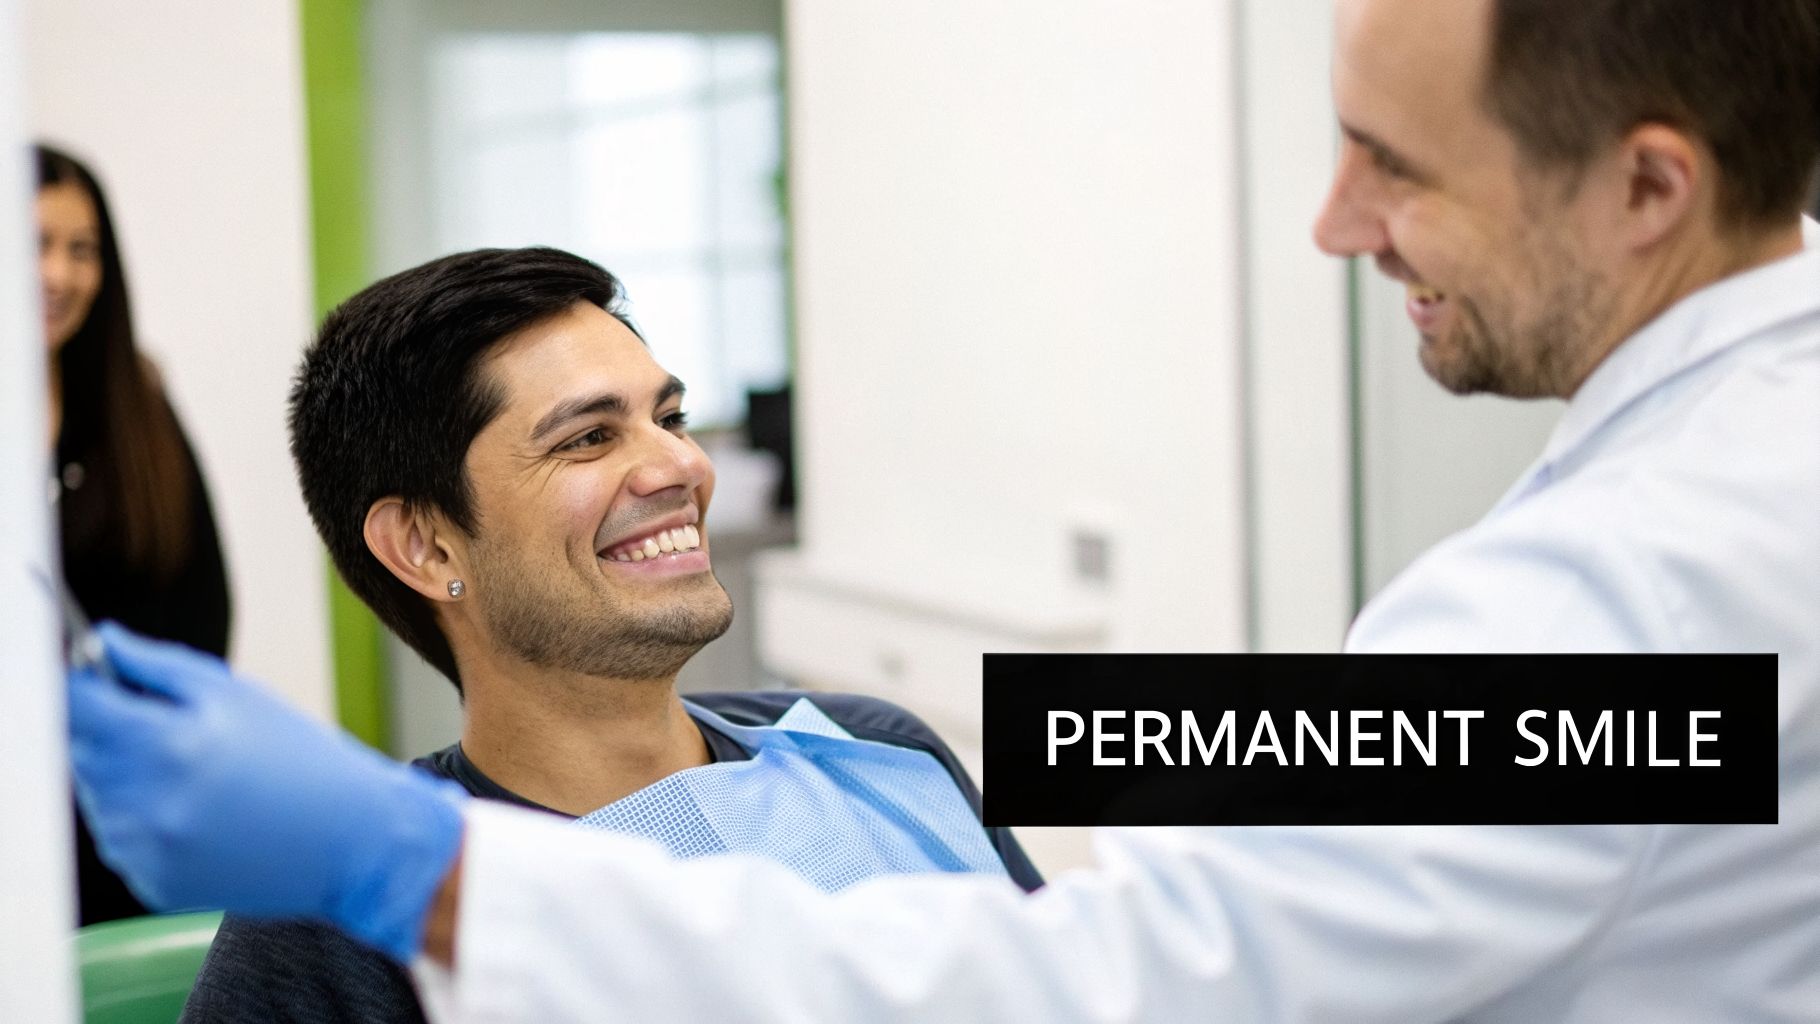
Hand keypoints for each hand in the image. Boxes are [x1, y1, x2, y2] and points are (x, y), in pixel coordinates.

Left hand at [66, 622, 465, 960]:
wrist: (352, 842)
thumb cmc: (303, 758)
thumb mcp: (237, 694)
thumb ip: (157, 665)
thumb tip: (100, 642)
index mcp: (166, 745)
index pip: (72, 705)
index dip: (70, 682)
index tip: (80, 674)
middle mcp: (145, 805)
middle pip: (79, 750)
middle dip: (107, 730)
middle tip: (169, 728)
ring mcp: (145, 852)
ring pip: (97, 797)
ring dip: (125, 776)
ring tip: (197, 776)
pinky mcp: (152, 885)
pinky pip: (122, 839)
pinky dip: (144, 821)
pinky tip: (201, 815)